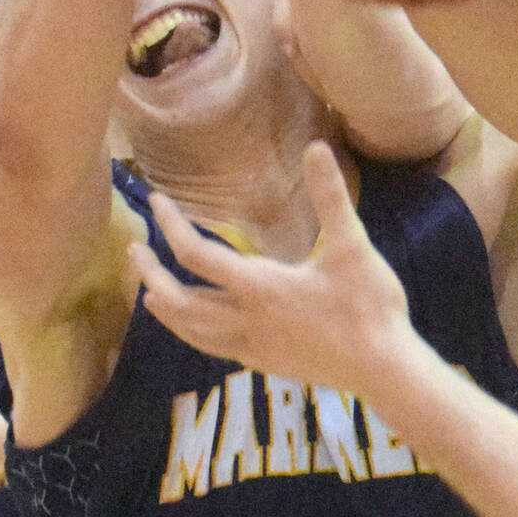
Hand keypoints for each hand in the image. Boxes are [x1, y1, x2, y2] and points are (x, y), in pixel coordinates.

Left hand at [128, 142, 426, 393]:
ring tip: (149, 294)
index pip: (196, 255)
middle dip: (150, 275)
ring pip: (190, 331)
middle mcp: (246, 320)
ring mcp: (252, 347)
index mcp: (260, 287)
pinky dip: (193, 332)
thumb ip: (331, 198)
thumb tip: (317, 148)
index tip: (157, 203)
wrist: (383, 368)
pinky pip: (214, 348)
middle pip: (178, 300)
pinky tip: (198, 327)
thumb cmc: (370, 306)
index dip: (170, 226)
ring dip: (165, 309)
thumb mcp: (352, 247)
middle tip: (134, 252)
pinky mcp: (264, 364)